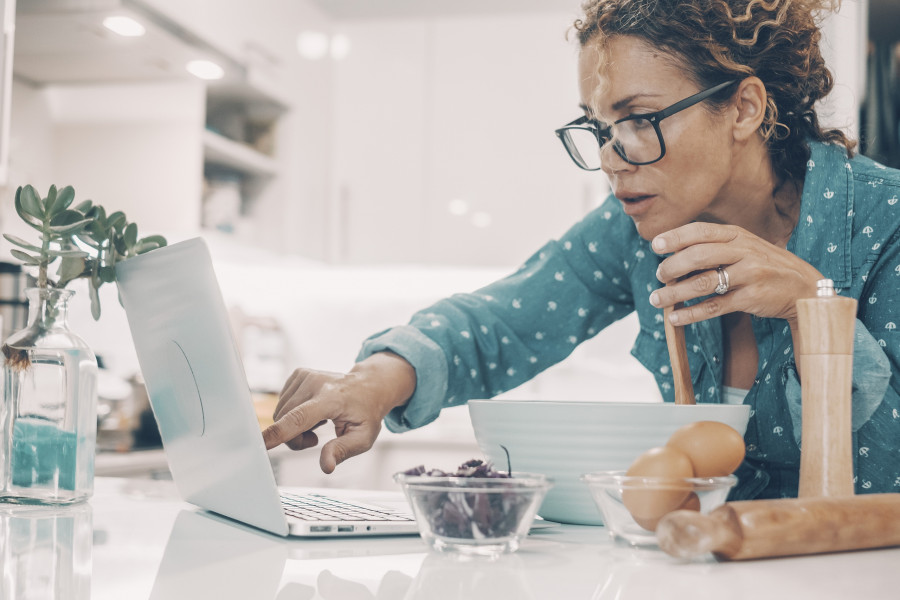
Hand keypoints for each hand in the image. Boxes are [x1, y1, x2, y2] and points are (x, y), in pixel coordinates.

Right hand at [262, 352, 415, 472]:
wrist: (369, 386)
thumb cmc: (366, 413)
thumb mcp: (363, 438)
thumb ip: (342, 451)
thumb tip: (326, 466)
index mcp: (331, 399)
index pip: (299, 418)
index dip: (279, 432)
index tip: (262, 443)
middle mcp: (315, 383)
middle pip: (284, 420)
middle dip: (294, 438)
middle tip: (315, 440)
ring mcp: (305, 376)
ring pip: (280, 413)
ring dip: (293, 426)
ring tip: (317, 424)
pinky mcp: (298, 374)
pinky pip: (283, 403)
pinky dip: (292, 413)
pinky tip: (311, 411)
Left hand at [649, 222, 823, 325]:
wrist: (804, 287)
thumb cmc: (766, 266)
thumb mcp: (745, 248)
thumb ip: (715, 247)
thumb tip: (672, 254)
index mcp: (738, 235)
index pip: (700, 231)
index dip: (675, 237)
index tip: (655, 245)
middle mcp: (743, 251)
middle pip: (698, 256)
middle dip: (672, 267)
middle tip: (659, 277)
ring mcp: (749, 274)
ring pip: (703, 283)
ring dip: (675, 293)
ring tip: (656, 300)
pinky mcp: (751, 298)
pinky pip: (715, 306)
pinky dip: (691, 314)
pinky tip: (675, 319)